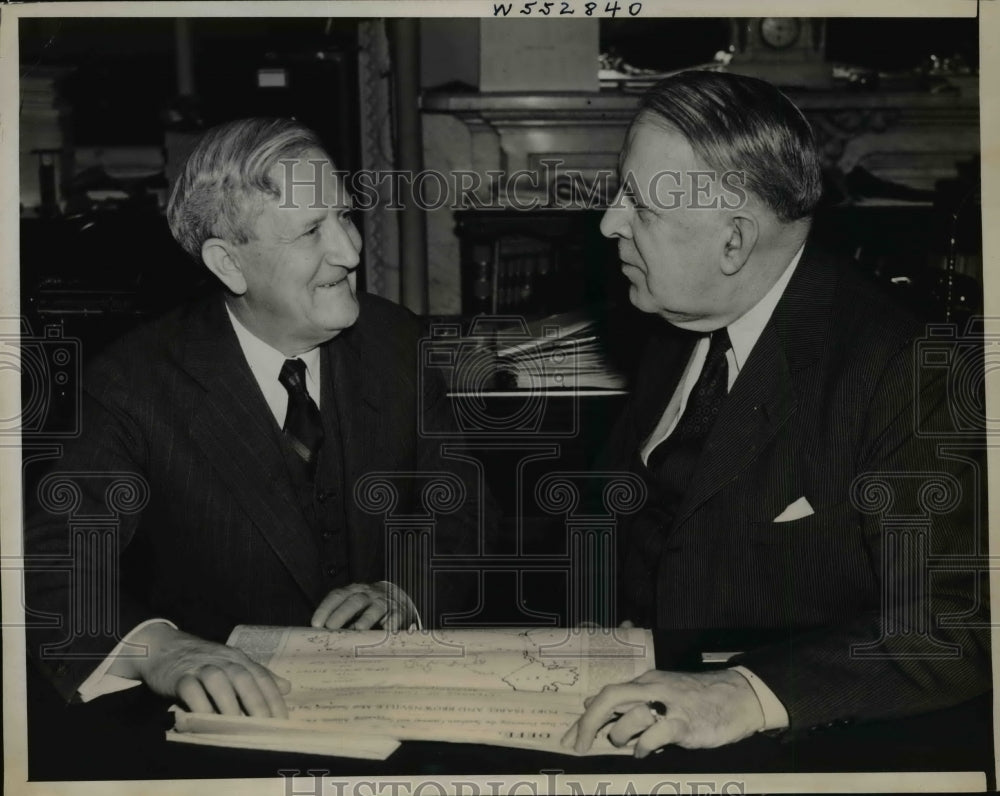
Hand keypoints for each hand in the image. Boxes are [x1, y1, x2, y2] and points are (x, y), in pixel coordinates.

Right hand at [109, 623, 289, 717]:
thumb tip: (287, 688)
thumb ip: (258, 676)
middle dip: (256, 703)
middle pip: (244, 678)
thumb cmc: (204, 660)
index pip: (261, 676)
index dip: (273, 698)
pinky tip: (206, 721)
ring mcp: (200, 666)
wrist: (165, 647)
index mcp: (239, 659)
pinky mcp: (179, 676)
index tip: (282, 720)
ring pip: (218, 681)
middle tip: (264, 727)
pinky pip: (190, 689)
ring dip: (229, 704)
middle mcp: (223, 660)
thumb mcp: (233, 663)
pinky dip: (199, 705)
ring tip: (237, 727)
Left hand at [311, 582, 414, 630]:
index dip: (325, 608)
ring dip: (366, 619)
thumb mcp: (354, 606)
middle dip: (342, 614)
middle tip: (331, 627)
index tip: (315, 624)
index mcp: (354, 591)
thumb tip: (321, 636)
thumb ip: (340, 617)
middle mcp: (369, 594)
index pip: (338, 596)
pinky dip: (391, 624)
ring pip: (375, 608)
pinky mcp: (399, 612)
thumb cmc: (369, 607)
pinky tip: (386, 632)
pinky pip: (395, 617)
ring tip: (357, 629)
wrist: (399, 597)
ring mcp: (385, 602)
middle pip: (355, 601)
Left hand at [561, 669, 763, 756]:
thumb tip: (591, 705)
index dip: (584, 717)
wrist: (737, 696)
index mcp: (645, 682)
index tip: (569, 738)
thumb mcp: (658, 692)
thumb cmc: (695, 699)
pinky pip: (656, 734)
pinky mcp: (685, 723)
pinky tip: (645, 752)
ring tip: (628, 745)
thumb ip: (627, 700)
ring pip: (632, 715)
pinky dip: (644, 746)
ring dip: (622, 735)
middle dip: (589, 723)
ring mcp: (670, 704)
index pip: (606, 694)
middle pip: (611, 697)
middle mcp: (653, 688)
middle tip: (579, 745)